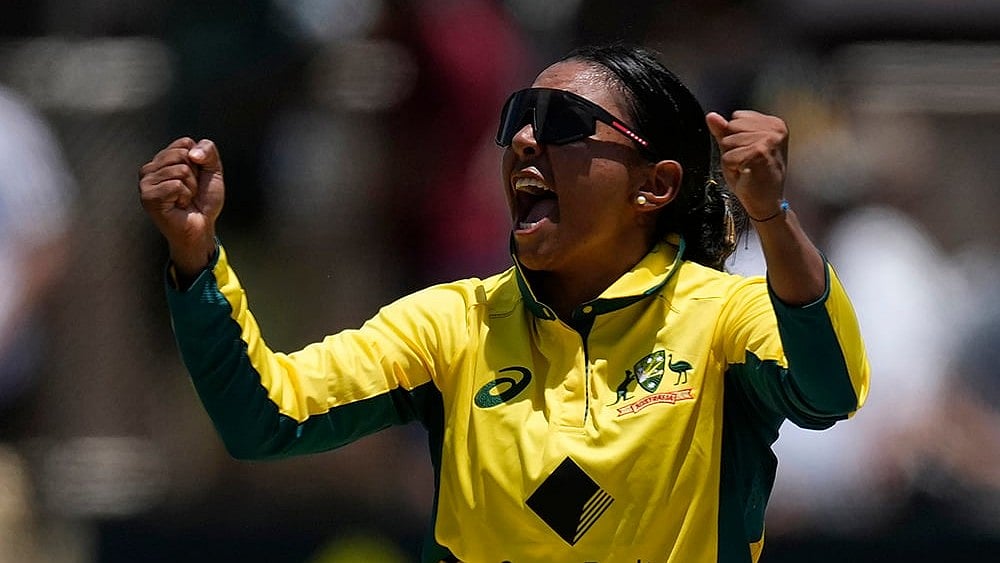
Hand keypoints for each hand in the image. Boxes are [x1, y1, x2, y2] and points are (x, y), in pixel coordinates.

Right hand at [139, 137, 224, 275]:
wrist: (202, 227)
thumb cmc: (203, 201)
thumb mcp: (212, 171)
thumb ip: (208, 151)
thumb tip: (192, 152)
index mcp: (162, 159)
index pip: (185, 143)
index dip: (199, 162)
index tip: (196, 178)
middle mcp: (150, 168)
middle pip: (182, 154)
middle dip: (195, 175)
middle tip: (189, 191)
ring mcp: (146, 182)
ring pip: (181, 170)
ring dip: (191, 188)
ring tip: (184, 199)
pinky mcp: (148, 196)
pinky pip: (176, 185)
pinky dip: (185, 196)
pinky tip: (179, 205)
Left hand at [705, 111, 787, 220]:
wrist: (766, 202)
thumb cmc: (754, 177)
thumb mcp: (737, 149)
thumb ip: (724, 131)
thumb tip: (710, 116)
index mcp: (773, 123)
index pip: (737, 117)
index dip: (735, 138)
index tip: (750, 153)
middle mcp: (774, 128)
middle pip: (731, 127)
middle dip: (732, 147)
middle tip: (747, 162)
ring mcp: (768, 140)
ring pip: (728, 142)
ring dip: (731, 159)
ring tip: (747, 169)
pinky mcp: (759, 153)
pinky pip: (727, 156)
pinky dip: (731, 169)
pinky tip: (746, 175)